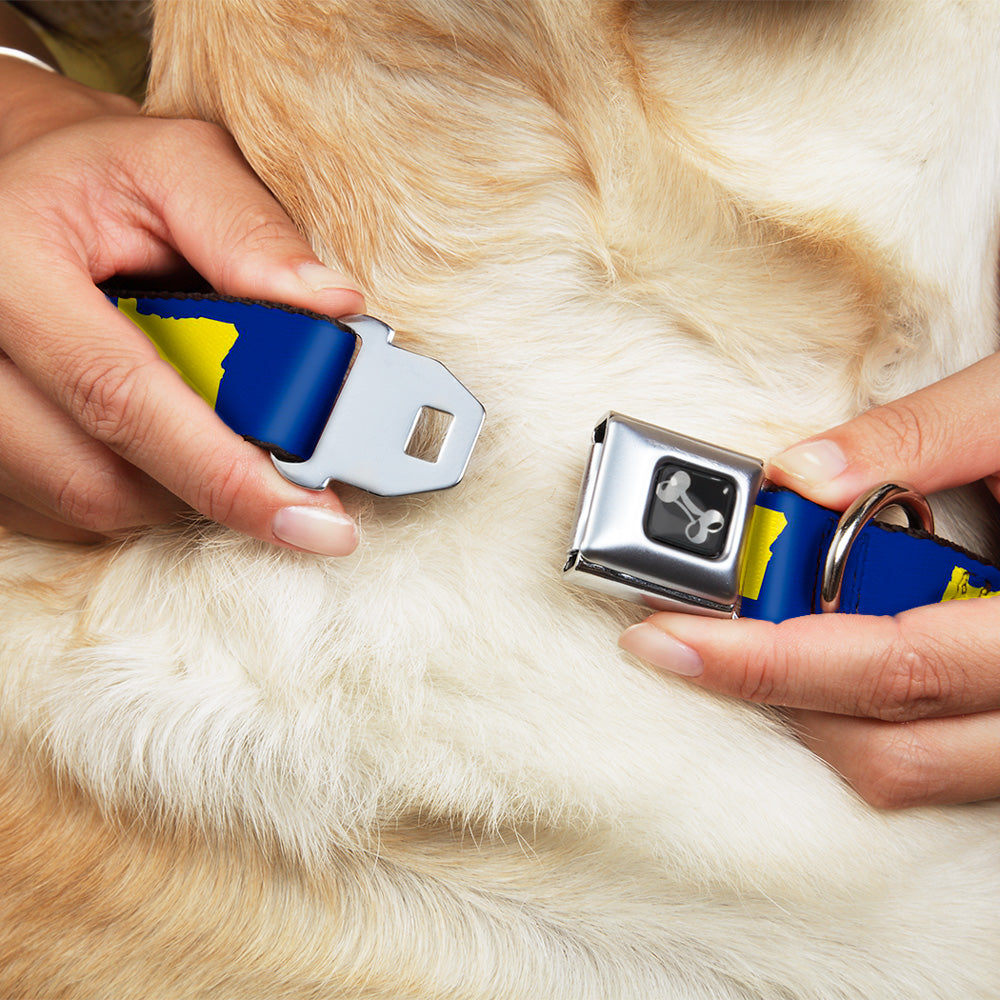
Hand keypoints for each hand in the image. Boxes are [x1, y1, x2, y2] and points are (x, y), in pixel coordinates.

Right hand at [0, 58, 363, 552]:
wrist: (18, 188)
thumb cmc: (101, 176)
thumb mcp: (177, 166)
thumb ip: (250, 230)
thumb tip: (332, 307)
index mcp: (9, 265)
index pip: (122, 397)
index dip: (226, 472)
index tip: (315, 519)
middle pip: (99, 478)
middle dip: (214, 485)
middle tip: (291, 478)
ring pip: (87, 503)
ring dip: (178, 486)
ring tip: (217, 426)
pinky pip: (66, 511)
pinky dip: (139, 488)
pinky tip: (164, 436)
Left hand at [620, 351, 999, 807]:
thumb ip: (921, 436)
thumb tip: (799, 474)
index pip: (895, 666)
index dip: (768, 660)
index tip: (667, 636)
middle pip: (891, 746)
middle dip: (772, 691)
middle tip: (687, 633)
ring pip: (912, 769)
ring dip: (813, 710)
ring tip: (748, 637)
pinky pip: (936, 758)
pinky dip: (862, 716)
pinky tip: (824, 651)